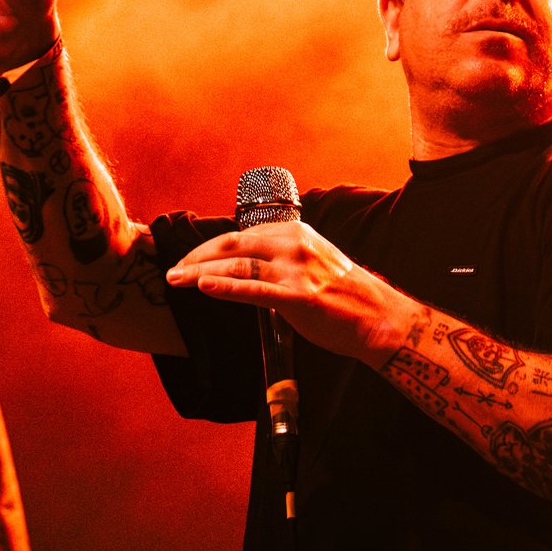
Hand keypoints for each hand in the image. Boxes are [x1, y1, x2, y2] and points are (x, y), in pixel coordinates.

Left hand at [166, 221, 418, 365]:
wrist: (378, 317)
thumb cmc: (345, 295)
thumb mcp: (313, 261)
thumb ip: (282, 257)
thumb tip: (246, 264)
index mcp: (296, 232)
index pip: (242, 235)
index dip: (210, 247)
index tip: (189, 258)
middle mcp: (294, 245)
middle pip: (232, 245)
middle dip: (196, 257)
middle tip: (173, 271)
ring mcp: (296, 270)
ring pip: (237, 265)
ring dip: (199, 272)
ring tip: (176, 281)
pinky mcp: (297, 298)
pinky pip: (253, 290)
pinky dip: (224, 287)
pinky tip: (203, 286)